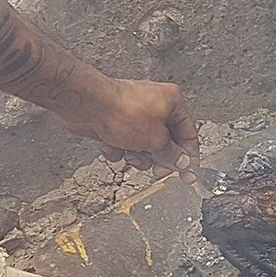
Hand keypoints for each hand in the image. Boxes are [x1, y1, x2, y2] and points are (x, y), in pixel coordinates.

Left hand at [65, 77, 200, 179]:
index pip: (189, 133)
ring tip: (129, 154)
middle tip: (156, 171)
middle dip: (157, 158)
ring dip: (136, 155)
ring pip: (144, 144)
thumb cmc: (121, 112)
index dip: (188, 156)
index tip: (187, 174)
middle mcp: (155, 104)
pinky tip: (110, 146)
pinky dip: (119, 148)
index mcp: (172, 102)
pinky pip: (125, 141)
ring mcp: (134, 112)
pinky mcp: (116, 119)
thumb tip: (182, 162)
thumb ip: (171, 154)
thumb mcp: (155, 140)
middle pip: (165, 141)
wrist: (86, 105)